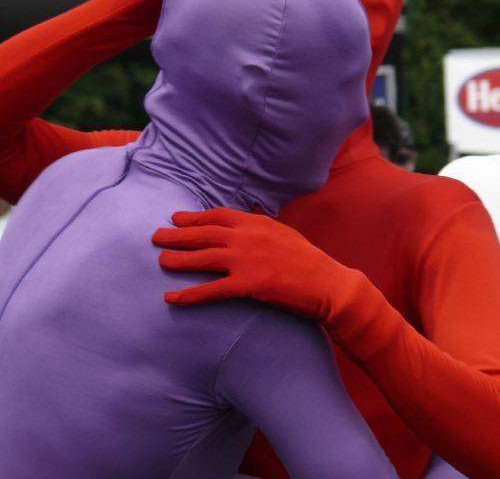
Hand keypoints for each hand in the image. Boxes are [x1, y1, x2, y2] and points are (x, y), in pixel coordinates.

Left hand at [152, 207, 362, 325]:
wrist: (327, 282)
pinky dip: (188, 295)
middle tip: (156, 237)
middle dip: (177, 235)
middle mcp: (246, 237)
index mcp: (255, 222)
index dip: (193, 217)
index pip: (217, 216)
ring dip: (177, 260)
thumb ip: (261, 225)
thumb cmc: (307, 259)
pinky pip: (211, 290)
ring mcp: (246, 261)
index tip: (176, 219)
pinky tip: (171, 299)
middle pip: (203, 234)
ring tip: (160, 262)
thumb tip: (247, 216)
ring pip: (202, 258)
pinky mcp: (248, 286)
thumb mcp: (283, 232)